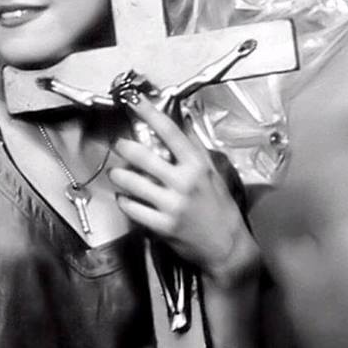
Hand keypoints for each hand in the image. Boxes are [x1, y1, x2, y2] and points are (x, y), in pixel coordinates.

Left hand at [109, 94, 257, 281]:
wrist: (228, 247)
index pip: (169, 131)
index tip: (133, 100)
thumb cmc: (221, 209)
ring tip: (119, 175)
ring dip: (119, 176)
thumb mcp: (214, 174)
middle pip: (141, 155)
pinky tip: (126, 198)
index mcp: (197, 165)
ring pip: (130, 182)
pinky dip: (124, 201)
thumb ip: (196, 149)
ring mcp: (172, 205)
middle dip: (124, 148)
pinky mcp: (162, 226)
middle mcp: (184, 182)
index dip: (148, 112)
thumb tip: (183, 123)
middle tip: (120, 146)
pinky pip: (131, 208)